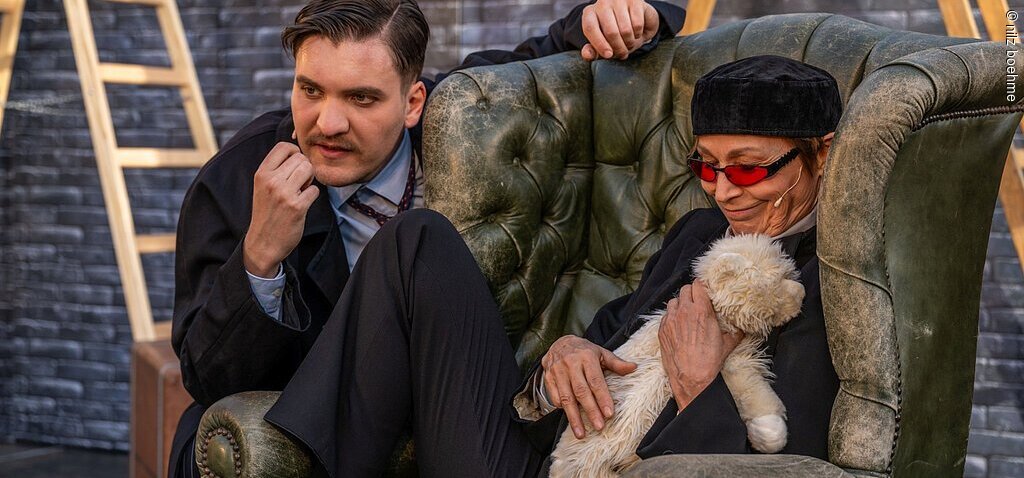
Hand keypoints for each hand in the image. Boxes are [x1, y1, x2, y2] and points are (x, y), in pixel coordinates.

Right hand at [243, 142, 319, 276]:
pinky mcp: (297, 207)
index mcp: (262, 173)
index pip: (283, 147)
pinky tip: (303, 203)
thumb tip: (299, 154)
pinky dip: (312, 196)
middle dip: (304, 169)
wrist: (263, 243)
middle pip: (301, 159)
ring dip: (310, 180)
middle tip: (298, 183)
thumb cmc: (267, 212)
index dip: (295, 153)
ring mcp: (284, 194)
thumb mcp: (263, 186)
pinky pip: (315, 190)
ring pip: (309, 170)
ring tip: (301, 191)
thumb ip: (276, 169)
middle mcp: (271, 181)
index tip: (295, 165)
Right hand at [541, 335, 636, 437]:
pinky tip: (571, 418)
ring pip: (566, 397)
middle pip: (581, 391)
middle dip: (590, 410)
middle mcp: (570, 364)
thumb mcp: (601, 353)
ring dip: (574, 417)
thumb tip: (634, 367)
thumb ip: (616, 363)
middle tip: (599, 426)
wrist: (559, 342)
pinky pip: (555, 397)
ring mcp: (557, 371)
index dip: (603, 398)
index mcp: (586, 357)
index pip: (596, 381)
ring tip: (581, 433)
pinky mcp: (548, 378)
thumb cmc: (584, 351)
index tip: (609, 414)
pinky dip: (562, 408)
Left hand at [581, 0, 659, 60]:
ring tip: (629, 43)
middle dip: (619, 48)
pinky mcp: (635, 0)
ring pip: (625, 30)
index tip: (609, 55)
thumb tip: (587, 55)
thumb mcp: (601, 42)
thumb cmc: (614, 32)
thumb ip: (592, 51)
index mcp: (590, 13)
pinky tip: (636, 33)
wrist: (633, 18)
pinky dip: (638, 34)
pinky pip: (637, 24)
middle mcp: (603, 3)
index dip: (599, 44)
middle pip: (611, 32)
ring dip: (630, 43)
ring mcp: (619, 0)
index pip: (590, 28)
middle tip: (623, 54)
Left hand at [659, 280, 743, 411]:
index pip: (698, 285)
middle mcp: (684, 312)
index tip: (705, 289)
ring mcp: (671, 320)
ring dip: (680, 304)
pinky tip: (678, 325)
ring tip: (686, 313)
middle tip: (697, 301)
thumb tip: (743, 329)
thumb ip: (736, 332)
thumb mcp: (728, 344)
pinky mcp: (662, 330)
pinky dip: (671, 317)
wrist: (691, 378)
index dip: (701, 286)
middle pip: (684, 289)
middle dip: (691, 293)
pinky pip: (665, 315)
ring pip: (673, 301)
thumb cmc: (709, 361)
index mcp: (701, 311)